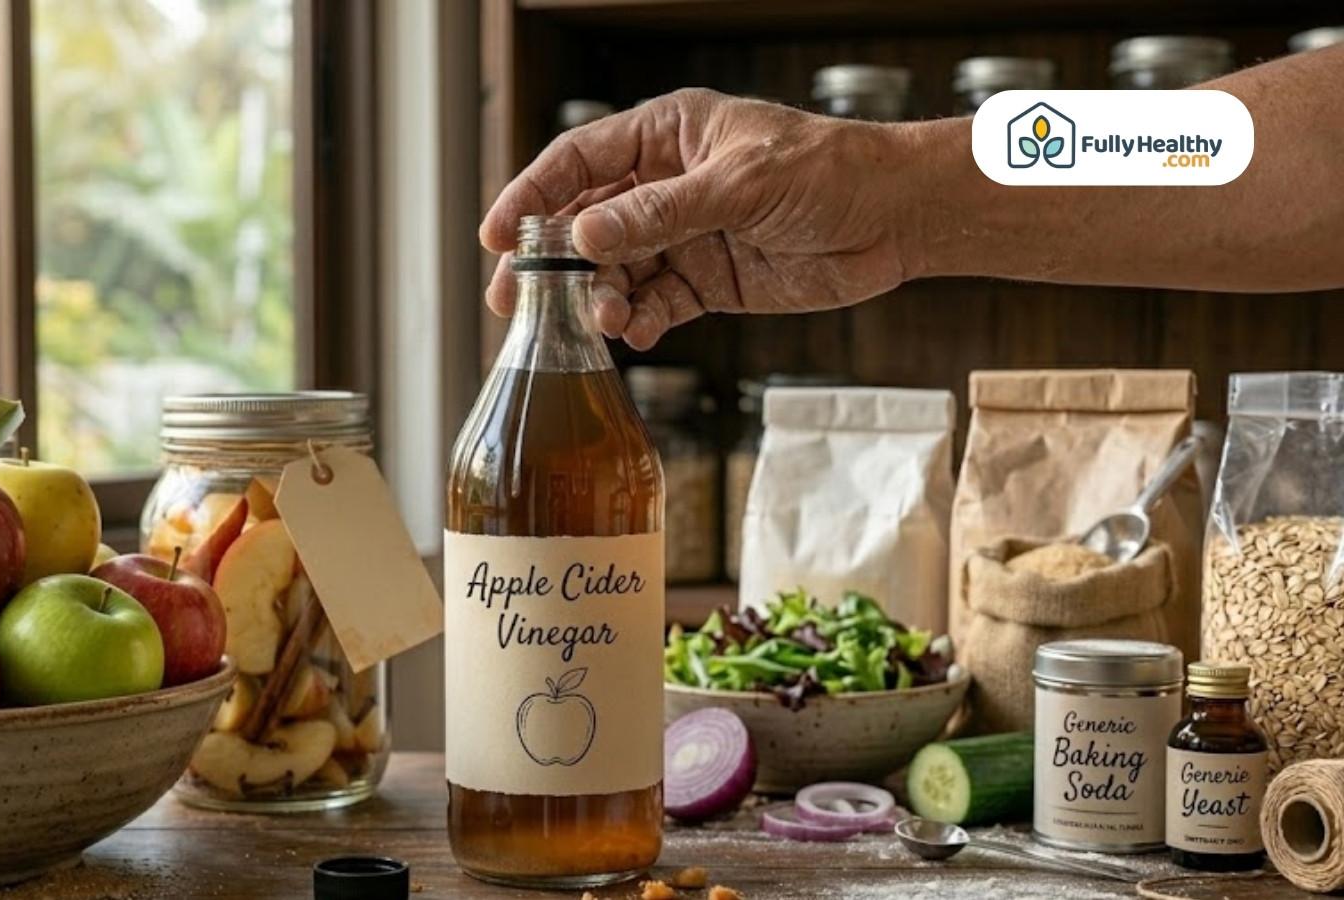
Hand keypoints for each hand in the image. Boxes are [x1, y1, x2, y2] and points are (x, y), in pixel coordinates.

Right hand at [480, 89, 924, 348]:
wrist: (898, 219)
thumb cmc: (831, 172)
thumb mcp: (742, 185)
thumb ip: (661, 213)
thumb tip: (587, 234)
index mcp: (667, 136)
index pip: (578, 162)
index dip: (531, 197)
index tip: (497, 238)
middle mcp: (666, 184)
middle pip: (585, 222)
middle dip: (551, 264)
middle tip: (514, 302)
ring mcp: (685, 236)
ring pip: (616, 271)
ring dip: (599, 299)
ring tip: (601, 320)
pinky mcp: (708, 281)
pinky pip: (655, 304)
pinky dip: (638, 322)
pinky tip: (633, 333)